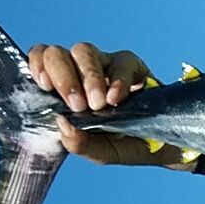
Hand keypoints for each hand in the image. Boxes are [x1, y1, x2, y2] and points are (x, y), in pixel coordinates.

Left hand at [26, 42, 185, 167]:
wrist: (166, 147)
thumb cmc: (126, 144)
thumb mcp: (100, 152)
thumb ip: (79, 144)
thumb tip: (62, 123)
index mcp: (65, 89)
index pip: (42, 62)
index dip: (38, 65)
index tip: (45, 86)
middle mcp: (81, 72)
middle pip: (58, 53)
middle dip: (63, 77)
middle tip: (77, 105)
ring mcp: (106, 66)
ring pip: (85, 51)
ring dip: (89, 77)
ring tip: (99, 105)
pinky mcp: (132, 66)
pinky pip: (121, 61)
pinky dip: (117, 79)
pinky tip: (117, 99)